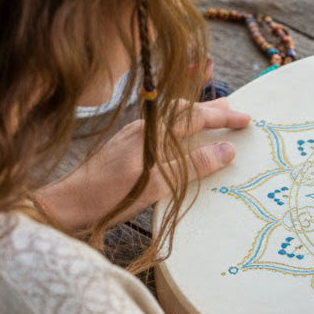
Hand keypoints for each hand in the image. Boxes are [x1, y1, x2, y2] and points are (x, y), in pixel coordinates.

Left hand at [33, 98, 249, 229]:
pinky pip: (162, 129)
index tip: (246, 119)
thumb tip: (227, 149)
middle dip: (212, 109)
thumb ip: (192, 165)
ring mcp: (132, 136)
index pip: (194, 116)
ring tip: (216, 117)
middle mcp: (142, 127)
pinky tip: (182, 139)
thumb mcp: (156, 183)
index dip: (222, 116)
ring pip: (172, 118)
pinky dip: (181, 128)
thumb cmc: (108, 195)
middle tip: (237, 110)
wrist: (66, 205)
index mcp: (151, 131)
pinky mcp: (126, 148)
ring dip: (196, 116)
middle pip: (183, 110)